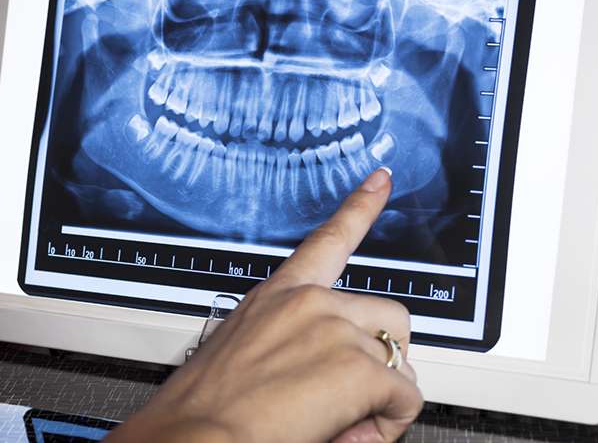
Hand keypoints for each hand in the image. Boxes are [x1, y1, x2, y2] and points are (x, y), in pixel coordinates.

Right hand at [112, 167, 422, 442]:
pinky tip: (352, 430)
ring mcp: (334, 330)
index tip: (380, 180)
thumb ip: (298, 350)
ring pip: (400, 354)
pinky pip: (405, 396)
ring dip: (386, 390)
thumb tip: (330, 378)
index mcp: (277, 296)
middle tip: (359, 391)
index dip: (360, 206)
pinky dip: (389, 421)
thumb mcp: (245, 358)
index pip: (327, 239)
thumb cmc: (204, 410)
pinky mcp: (355, 367)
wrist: (192, 441)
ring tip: (351, 416)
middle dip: (385, 353)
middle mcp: (309, 303)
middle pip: (387, 312)